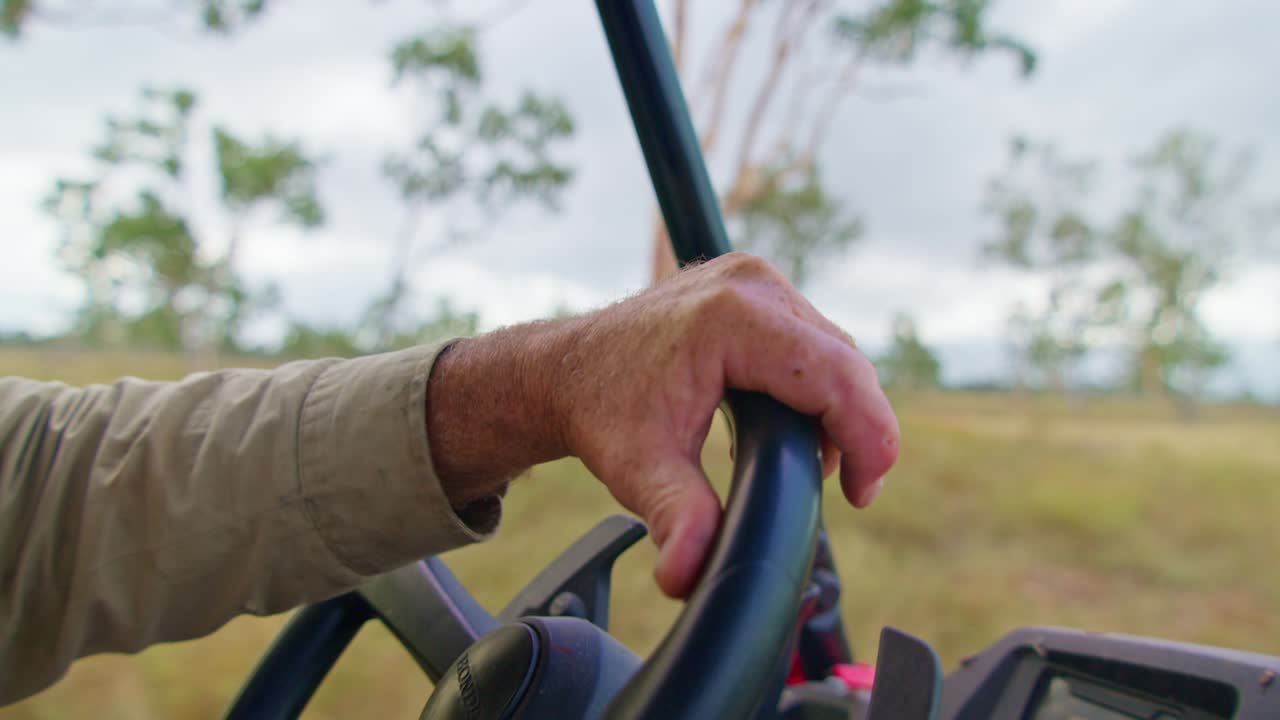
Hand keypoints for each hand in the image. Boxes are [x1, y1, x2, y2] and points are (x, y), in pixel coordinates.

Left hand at [427, 253, 898, 598]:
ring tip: (819, 465)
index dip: (868, 435)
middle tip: (849, 490)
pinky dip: (818, 383)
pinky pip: (811, 337)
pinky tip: (800, 428)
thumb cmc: (600, 413)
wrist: (563, 370)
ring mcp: (753, 277)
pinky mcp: (753, 285)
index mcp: (731, 318)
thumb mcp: (639, 470)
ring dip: (839, 407)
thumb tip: (687, 576)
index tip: (861, 494)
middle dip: (858, 428)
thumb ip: (678, 519)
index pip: (835, 374)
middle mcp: (751, 284)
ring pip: (832, 349)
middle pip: (842, 361)